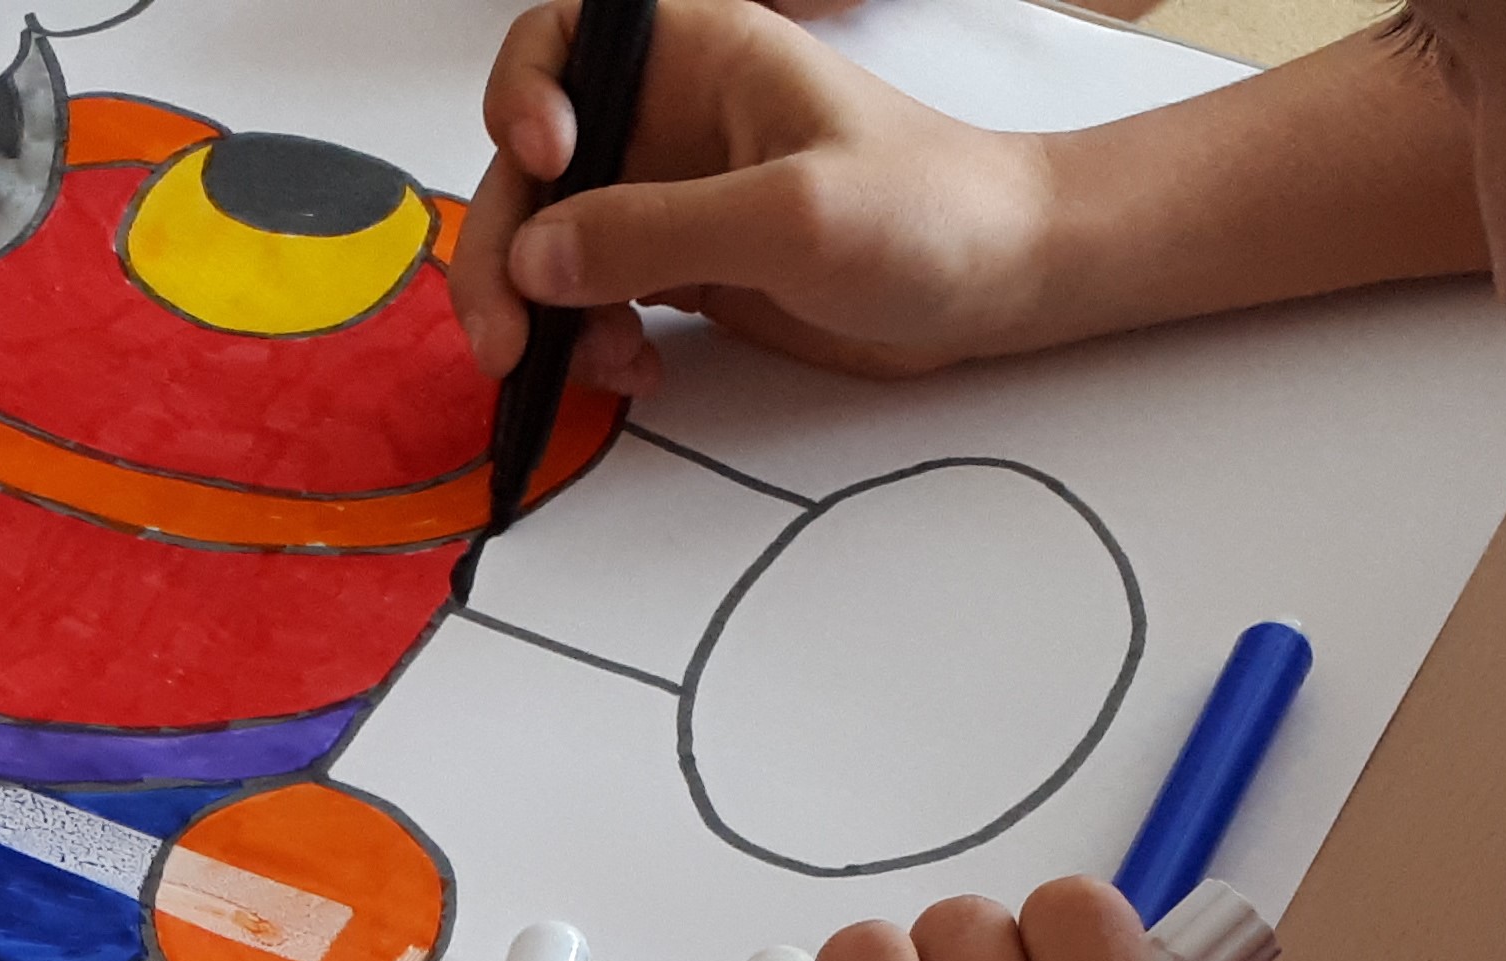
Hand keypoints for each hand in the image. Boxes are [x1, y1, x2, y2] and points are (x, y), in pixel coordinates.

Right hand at [453, 0, 1069, 399]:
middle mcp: (668, 120)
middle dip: (502, 252)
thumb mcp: (791, 216)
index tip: (542, 160)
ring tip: (590, 366)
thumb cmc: (930, 214)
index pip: (560, 46)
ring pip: (550, 244)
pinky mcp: (683, 266)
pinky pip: (593, 299)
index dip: (522, 97)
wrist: (1003, 282)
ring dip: (542, 313)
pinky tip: (634, 369)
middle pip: (530, 169)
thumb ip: (656, 229)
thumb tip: (535, 256)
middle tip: (506, 339)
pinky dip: (590, 340)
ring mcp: (670, 197)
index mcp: (697, 59)